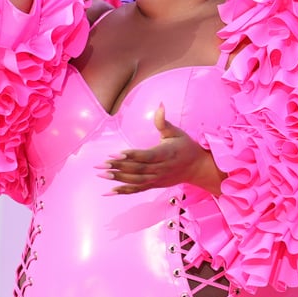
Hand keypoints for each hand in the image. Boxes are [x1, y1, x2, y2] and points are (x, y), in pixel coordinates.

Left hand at [99, 104, 225, 195]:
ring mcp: (157, 179)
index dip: (131, 155)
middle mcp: (161, 168)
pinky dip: (123, 191)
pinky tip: (108, 192)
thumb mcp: (176, 132)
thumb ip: (163, 121)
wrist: (197, 168)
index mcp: (166, 154)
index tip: (116, 153)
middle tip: (101, 165)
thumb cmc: (185, 147)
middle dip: (118, 167)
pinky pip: (137, 190)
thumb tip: (160, 104)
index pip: (146, 156)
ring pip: (136, 181)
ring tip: (101, 174)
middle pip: (137, 169)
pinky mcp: (154, 185)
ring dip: (118, 179)